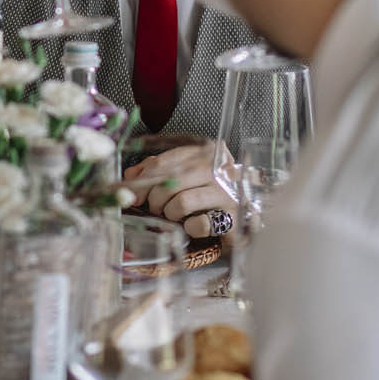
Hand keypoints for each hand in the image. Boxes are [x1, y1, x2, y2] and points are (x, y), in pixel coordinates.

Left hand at [123, 143, 238, 239]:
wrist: (247, 213)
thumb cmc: (210, 191)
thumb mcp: (185, 173)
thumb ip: (158, 169)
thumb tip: (131, 176)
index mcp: (204, 151)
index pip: (162, 162)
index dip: (142, 181)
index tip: (132, 195)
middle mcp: (218, 167)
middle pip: (169, 181)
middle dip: (155, 199)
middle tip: (156, 208)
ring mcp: (228, 192)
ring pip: (181, 203)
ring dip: (171, 214)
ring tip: (175, 216)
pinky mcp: (233, 217)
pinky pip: (199, 224)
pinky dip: (189, 228)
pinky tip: (193, 225)